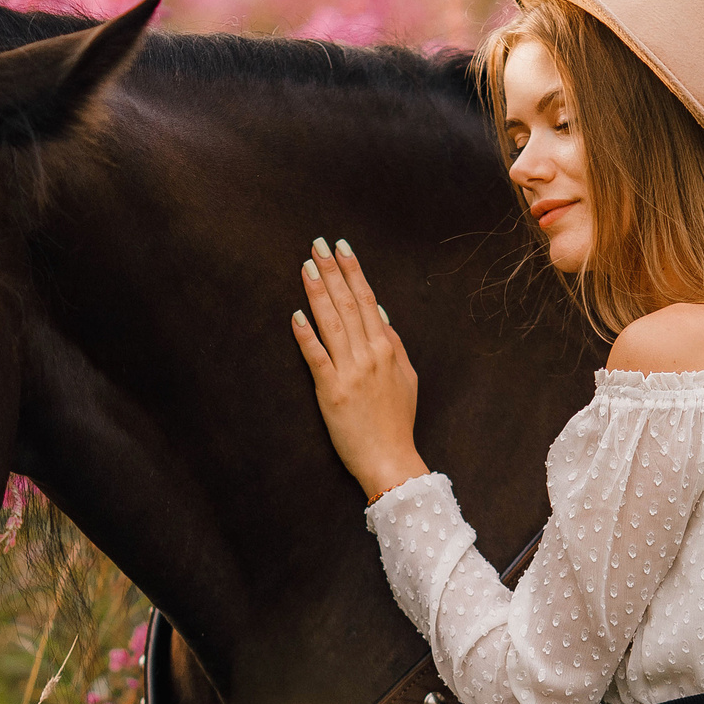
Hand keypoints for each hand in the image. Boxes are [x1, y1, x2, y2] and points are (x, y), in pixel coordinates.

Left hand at [290, 237, 426, 502]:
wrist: (391, 459)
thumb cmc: (397, 421)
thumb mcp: (406, 377)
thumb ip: (393, 343)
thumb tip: (378, 312)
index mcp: (387, 347)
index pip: (367, 299)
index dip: (353, 271)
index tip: (341, 247)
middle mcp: (370, 354)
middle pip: (348, 303)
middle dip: (333, 270)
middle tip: (317, 244)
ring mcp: (350, 371)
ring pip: (332, 323)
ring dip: (318, 292)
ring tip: (307, 266)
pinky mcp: (332, 391)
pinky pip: (317, 357)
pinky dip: (307, 335)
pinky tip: (296, 315)